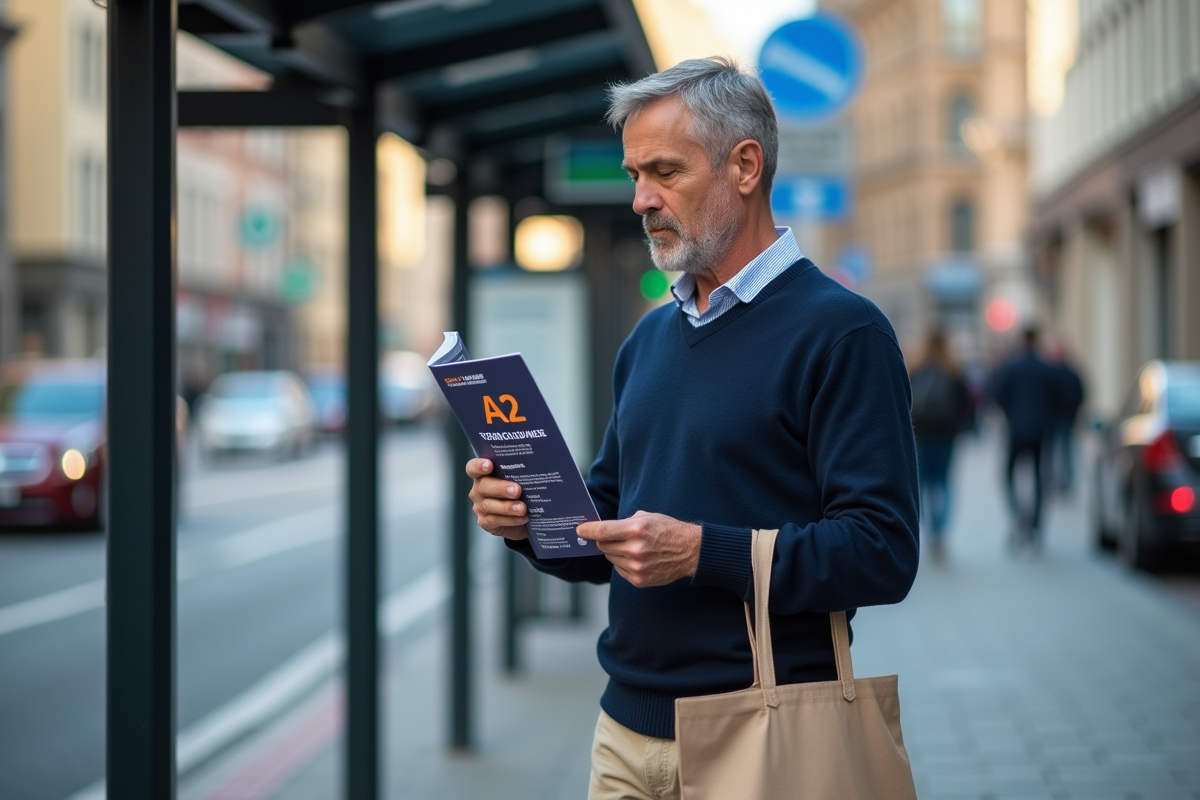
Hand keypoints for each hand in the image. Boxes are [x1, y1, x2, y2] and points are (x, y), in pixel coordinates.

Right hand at [466, 458, 528, 541]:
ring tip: (522, 508)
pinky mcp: (485, 522)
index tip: (489, 465)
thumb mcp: (520, 481)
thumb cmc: (521, 493)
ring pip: (488, 505)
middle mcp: (478, 490)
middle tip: (517, 490)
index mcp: (484, 475)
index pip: (473, 468)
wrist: (523, 518)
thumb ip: (521, 474)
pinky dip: (510, 520)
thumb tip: (535, 469)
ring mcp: (480, 506)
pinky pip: (495, 520)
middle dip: (500, 488)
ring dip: (507, 506)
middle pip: (482, 486)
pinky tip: (523, 518)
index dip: (478, 466)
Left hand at [577, 511, 700, 587]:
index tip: (579, 530)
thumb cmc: (668, 530)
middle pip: (604, 545)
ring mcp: (637, 566)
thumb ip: (624, 522)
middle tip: (615, 537)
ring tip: (633, 548)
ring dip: (616, 552)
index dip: (587, 530)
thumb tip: (603, 529)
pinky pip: (619, 570)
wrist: (690, 551)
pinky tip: (638, 558)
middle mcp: (635, 549)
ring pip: (611, 558)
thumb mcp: (648, 517)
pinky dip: (623, 563)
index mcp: (636, 529)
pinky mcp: (639, 579)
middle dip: (605, 540)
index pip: (602, 531)